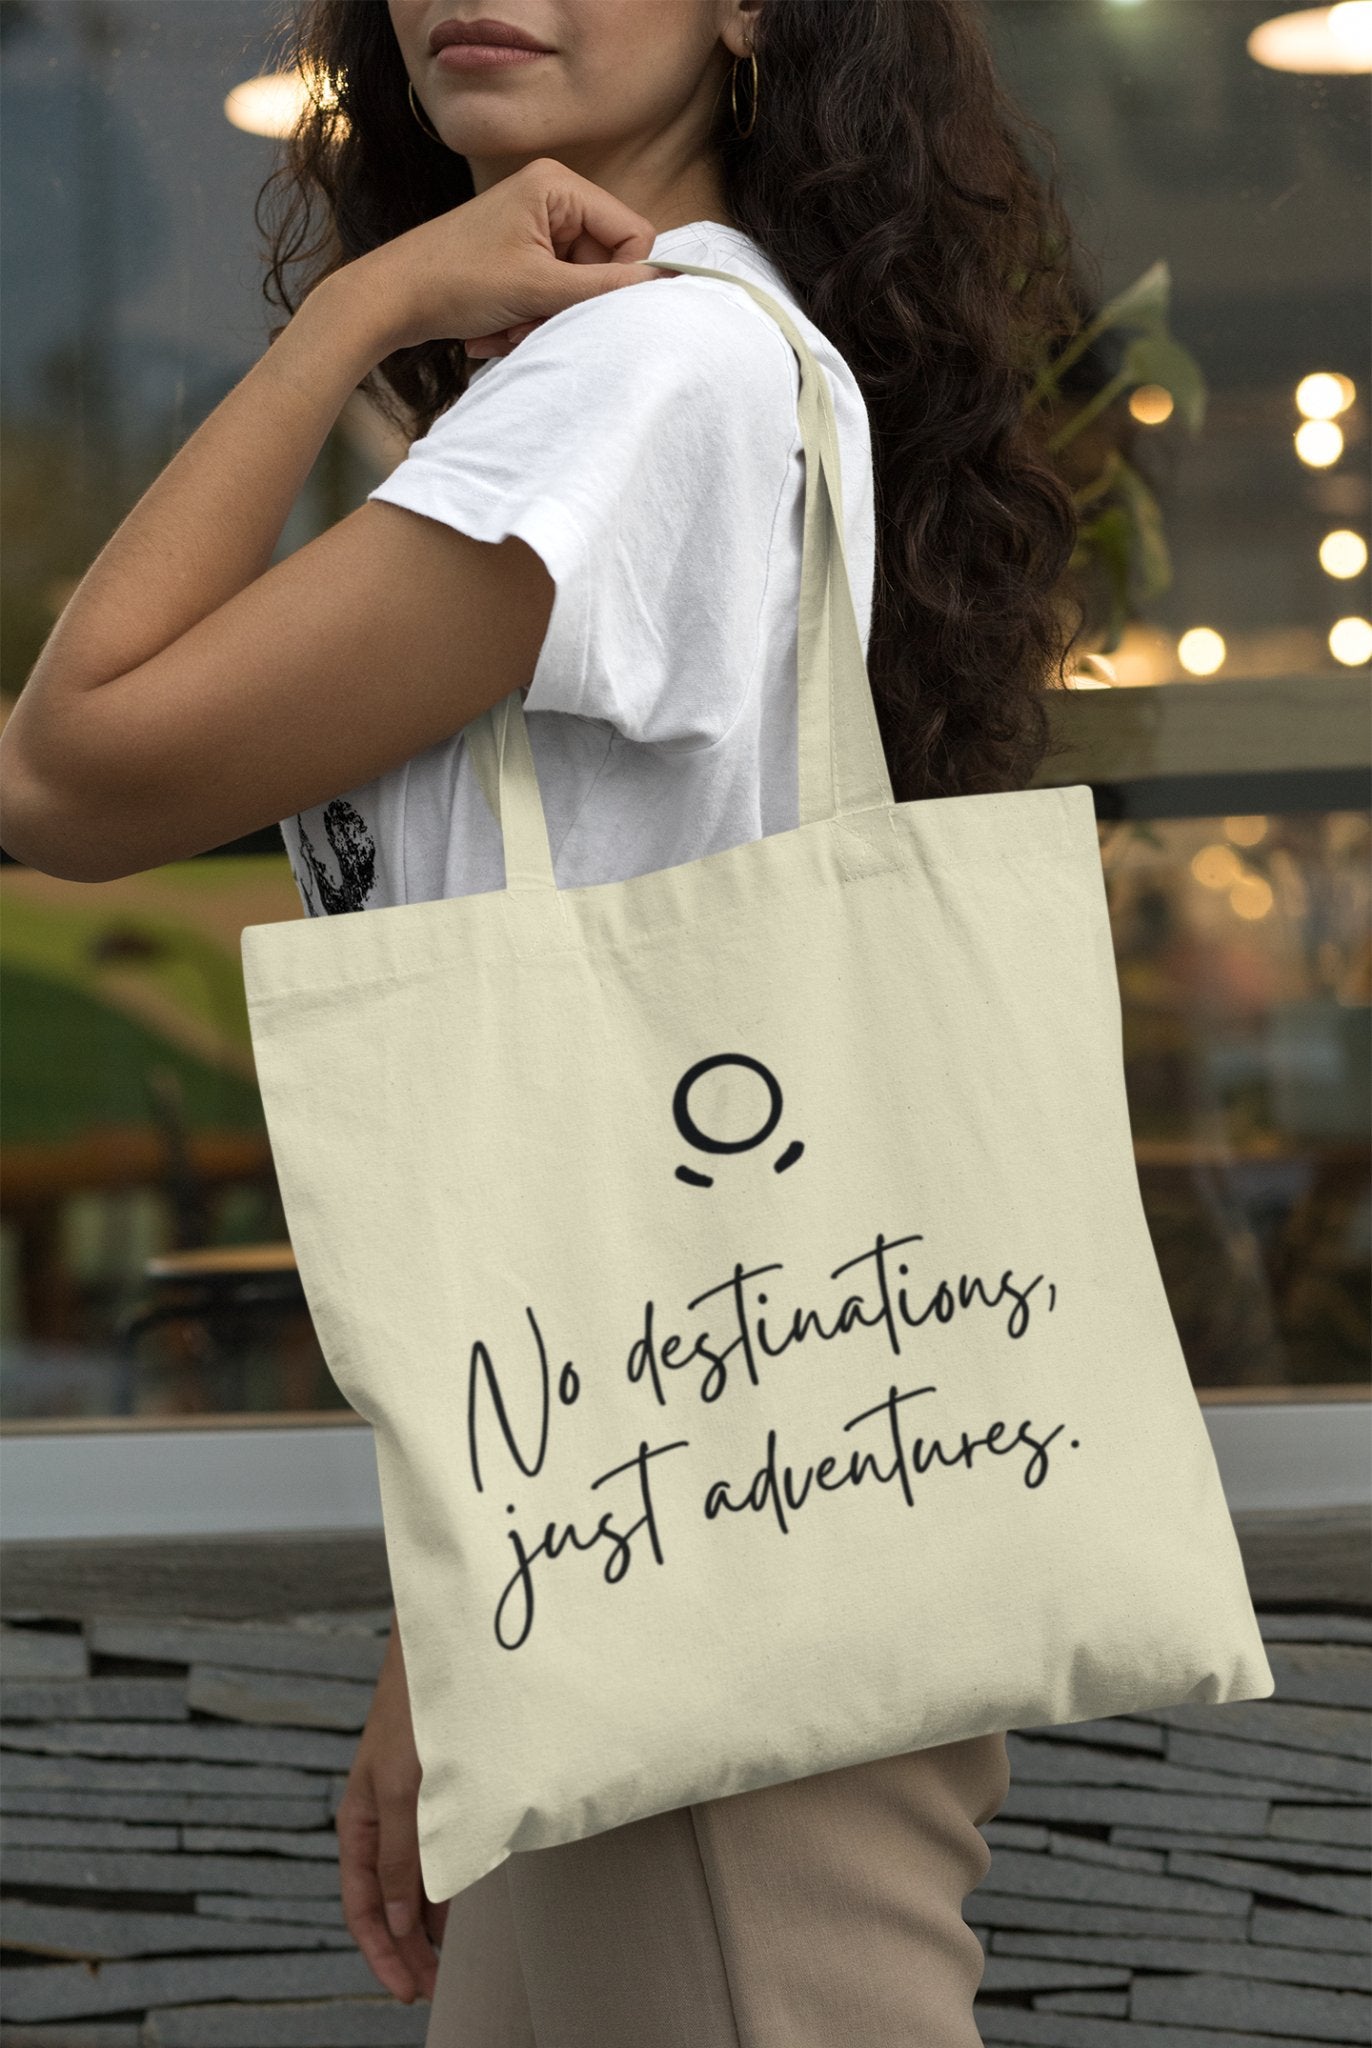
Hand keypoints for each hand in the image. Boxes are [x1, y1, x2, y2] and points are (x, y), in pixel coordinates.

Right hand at [336, 1614, 447, 2003]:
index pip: (364, 1908)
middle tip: (433, 1990)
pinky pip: (432, 1855)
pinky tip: (460, 1908)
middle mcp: (381, 1820)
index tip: (408, 1992)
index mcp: (359, 1822)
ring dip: (425, 1926)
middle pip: (386, 1904)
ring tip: (447, 1963)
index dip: (384, 1954)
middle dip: (406, 1952)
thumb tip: (400, 1921)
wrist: (445, 1646)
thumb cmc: (416, 1709)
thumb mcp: (403, 1787)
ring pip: (411, 1883)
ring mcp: (409, 1807)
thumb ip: (401, 1854)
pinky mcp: (438, 1793)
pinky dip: (442, 1889)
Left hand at [351, 156, 669, 360]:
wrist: (389, 299)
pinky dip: (527, 320)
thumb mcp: (537, 288)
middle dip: (570, 306)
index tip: (592, 312)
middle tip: (532, 326)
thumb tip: (660, 285)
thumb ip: (602, 286)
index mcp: (559, 186)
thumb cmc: (455, 281)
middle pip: (602, 264)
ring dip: (544, 321)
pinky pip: (549, 295)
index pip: (632, 233)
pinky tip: (494, 332)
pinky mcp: (518, 255)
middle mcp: (551, 198)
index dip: (622, 280)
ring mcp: (534, 227)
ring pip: (575, 288)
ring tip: (506, 331)